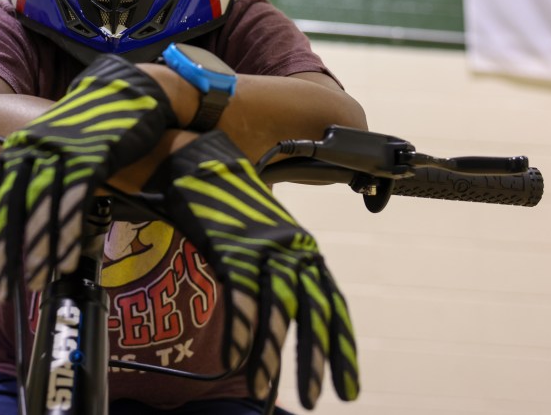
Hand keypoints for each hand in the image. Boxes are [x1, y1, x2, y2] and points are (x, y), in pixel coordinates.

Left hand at [0, 55, 176, 297]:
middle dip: (2, 250)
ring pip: (39, 206)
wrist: (125, 88)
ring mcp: (60, 151)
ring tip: (32, 283)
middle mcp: (33, 148)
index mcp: (20, 147)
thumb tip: (34, 223)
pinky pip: (72, 201)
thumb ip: (43, 179)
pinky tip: (65, 261)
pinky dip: (67, 234)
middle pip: (9, 206)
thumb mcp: (57, 148)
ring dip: (36, 250)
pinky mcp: (90, 155)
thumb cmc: (92, 126)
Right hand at [142, 131, 358, 407]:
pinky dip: (238, 327)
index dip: (341, 346)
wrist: (202, 160)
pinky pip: (239, 293)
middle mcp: (290, 248)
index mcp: (303, 248)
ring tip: (266, 390)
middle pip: (313, 309)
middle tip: (321, 400)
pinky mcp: (230, 245)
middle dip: (317, 358)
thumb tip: (274, 316)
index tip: (348, 387)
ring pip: (278, 306)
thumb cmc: (231, 203)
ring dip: (272, 353)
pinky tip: (234, 358)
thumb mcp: (264, 236)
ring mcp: (261, 246)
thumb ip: (274, 270)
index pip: (332, 303)